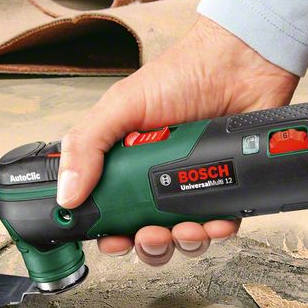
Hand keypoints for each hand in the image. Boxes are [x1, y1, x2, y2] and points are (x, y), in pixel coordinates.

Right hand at [57, 15, 298, 265]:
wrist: (241, 62)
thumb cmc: (182, 75)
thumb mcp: (121, 106)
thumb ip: (87, 145)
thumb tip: (66, 193)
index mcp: (126, 162)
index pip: (110, 209)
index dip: (108, 231)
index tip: (110, 240)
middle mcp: (158, 178)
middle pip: (145, 232)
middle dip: (146, 245)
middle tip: (148, 236)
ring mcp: (194, 184)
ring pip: (182, 236)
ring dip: (181, 243)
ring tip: (183, 230)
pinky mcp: (227, 188)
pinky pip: (220, 226)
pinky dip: (217, 231)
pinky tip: (215, 222)